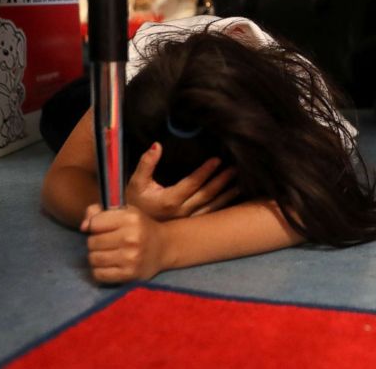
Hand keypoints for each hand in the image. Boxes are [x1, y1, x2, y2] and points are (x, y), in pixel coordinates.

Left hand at [81, 204, 167, 283]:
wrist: (164, 247)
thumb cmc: (140, 227)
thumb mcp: (125, 212)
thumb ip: (100, 213)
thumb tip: (83, 226)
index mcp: (131, 219)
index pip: (95, 223)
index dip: (95, 225)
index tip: (103, 228)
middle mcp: (131, 238)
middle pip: (92, 242)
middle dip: (95, 242)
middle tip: (106, 242)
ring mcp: (130, 258)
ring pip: (93, 258)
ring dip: (96, 257)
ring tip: (107, 253)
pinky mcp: (129, 275)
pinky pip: (99, 274)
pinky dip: (100, 270)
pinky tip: (109, 265)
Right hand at [125, 143, 239, 220]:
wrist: (134, 230)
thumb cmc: (135, 203)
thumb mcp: (136, 182)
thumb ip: (146, 163)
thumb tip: (157, 146)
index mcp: (168, 201)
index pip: (192, 183)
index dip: (206, 171)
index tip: (217, 160)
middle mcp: (181, 213)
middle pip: (207, 195)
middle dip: (222, 180)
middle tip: (235, 168)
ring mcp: (188, 221)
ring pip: (213, 207)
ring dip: (227, 194)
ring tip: (240, 183)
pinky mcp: (192, 226)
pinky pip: (212, 216)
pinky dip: (224, 206)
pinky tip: (234, 198)